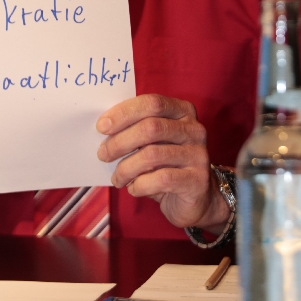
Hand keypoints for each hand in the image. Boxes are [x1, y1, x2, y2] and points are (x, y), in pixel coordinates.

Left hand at [96, 94, 230, 232]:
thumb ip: (136, 128)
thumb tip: (104, 127)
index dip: (124, 113)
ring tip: (117, 177)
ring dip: (126, 168)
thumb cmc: (167, 163)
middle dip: (120, 142)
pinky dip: (140, 185)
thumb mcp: (153, 141)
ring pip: (152, 155)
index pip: (152, 103)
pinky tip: (133, 188)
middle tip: (103, 154)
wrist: (197, 197)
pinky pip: (161, 179)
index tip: (101, 126)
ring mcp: (198, 154)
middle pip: (150, 128)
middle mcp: (194, 129)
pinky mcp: (197, 180)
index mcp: (183, 111)